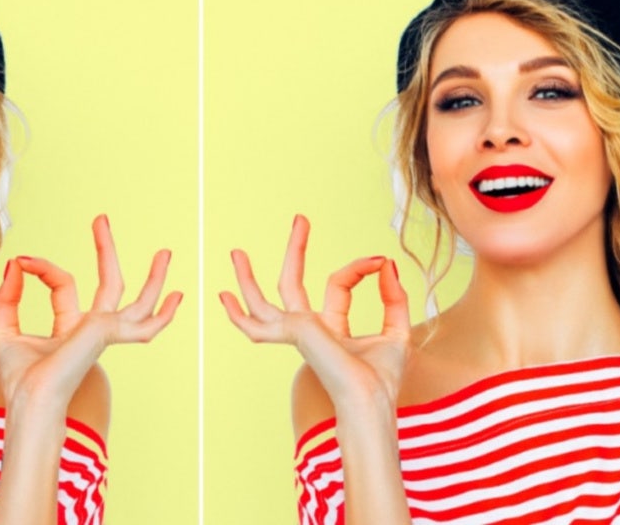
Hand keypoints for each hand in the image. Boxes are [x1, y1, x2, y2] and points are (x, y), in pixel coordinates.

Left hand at [0, 215, 182, 412]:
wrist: (31, 402)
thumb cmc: (21, 382)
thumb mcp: (6, 331)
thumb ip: (9, 298)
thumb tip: (14, 264)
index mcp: (71, 328)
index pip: (64, 285)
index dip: (42, 269)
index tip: (22, 260)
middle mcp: (92, 331)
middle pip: (109, 285)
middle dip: (106, 250)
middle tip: (102, 219)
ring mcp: (104, 334)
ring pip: (137, 302)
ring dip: (153, 278)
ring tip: (165, 253)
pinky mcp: (108, 335)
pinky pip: (142, 324)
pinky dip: (161, 314)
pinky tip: (177, 298)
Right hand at [219, 215, 410, 406]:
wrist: (370, 400)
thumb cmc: (382, 380)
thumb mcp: (395, 330)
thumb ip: (393, 297)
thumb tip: (386, 263)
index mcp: (330, 329)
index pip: (337, 285)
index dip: (359, 268)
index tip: (379, 260)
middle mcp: (309, 330)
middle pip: (292, 285)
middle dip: (295, 250)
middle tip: (299, 219)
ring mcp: (297, 334)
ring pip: (263, 303)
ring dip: (248, 278)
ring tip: (236, 254)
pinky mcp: (293, 334)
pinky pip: (260, 323)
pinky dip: (240, 313)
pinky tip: (224, 298)